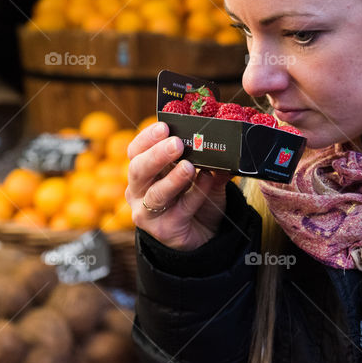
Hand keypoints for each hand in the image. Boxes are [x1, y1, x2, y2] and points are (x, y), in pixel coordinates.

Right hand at [125, 121, 232, 250]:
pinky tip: (206, 181)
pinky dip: (195, 194)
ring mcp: (148, 212)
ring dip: (173, 178)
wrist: (206, 235)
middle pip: (138, 170)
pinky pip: (180, 210)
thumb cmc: (197, 200)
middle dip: (157, 155)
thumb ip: (209, 162)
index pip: (136, 151)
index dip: (147, 138)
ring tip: (189, 167)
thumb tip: (225, 145)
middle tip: (176, 144)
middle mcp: (139, 191)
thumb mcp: (204, 176)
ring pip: (156, 194)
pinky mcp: (164, 230)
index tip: (164, 126)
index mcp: (143, 172)